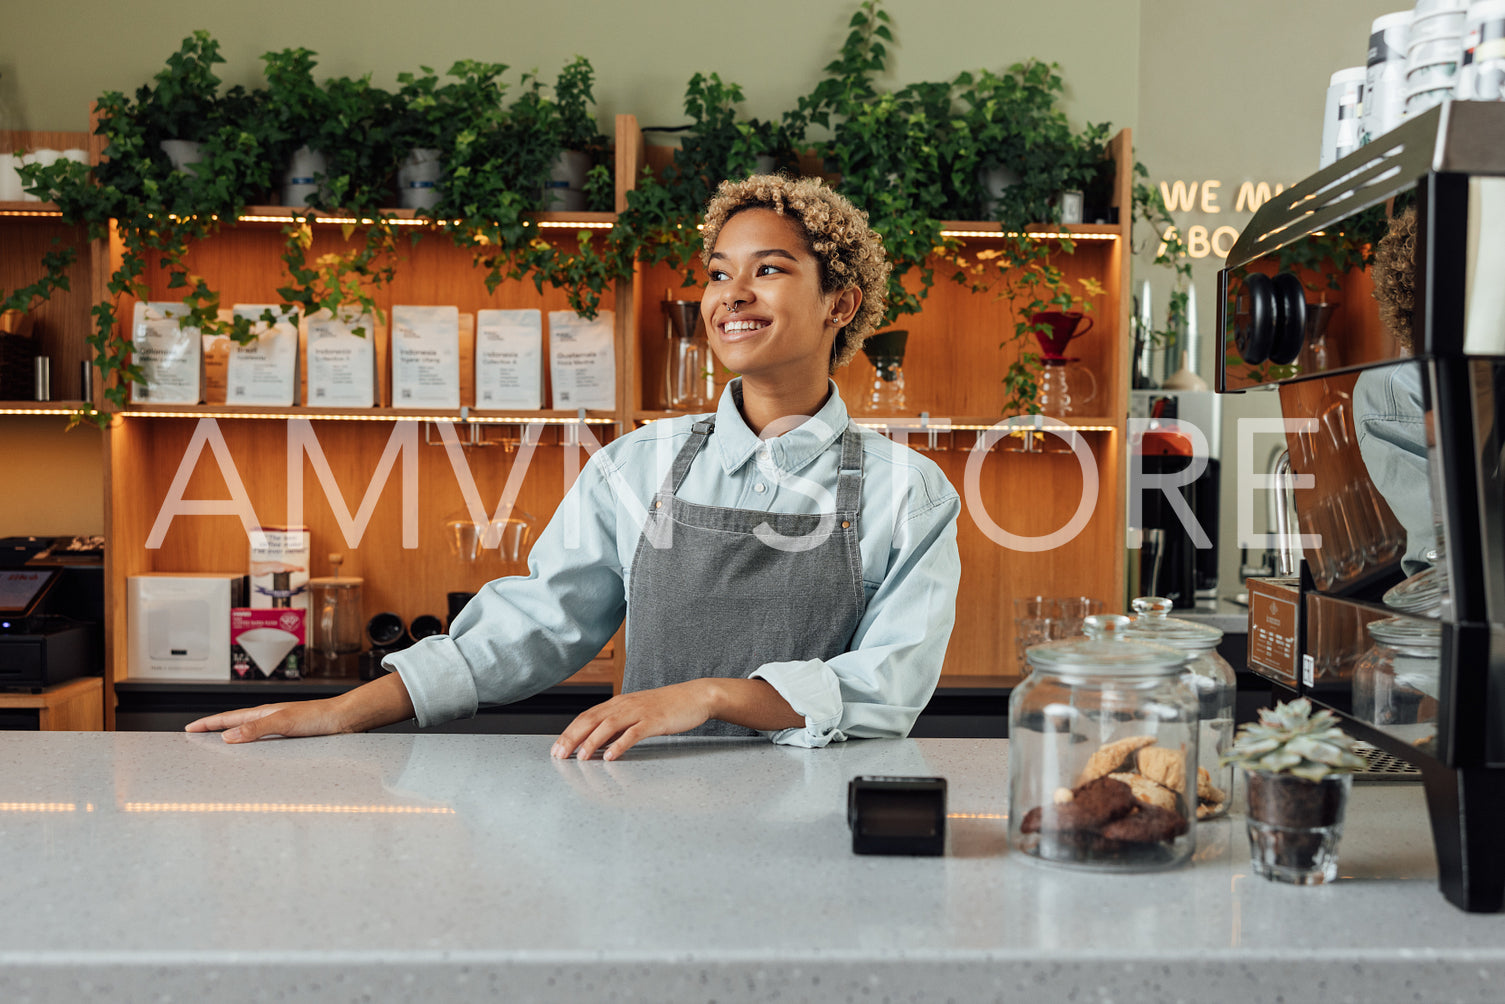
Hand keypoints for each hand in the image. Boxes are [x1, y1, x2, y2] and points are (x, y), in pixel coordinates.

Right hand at [185, 699, 350, 742]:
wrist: (344, 719)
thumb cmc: (319, 716)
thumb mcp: (283, 722)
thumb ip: (255, 728)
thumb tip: (227, 736)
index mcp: (263, 713)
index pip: (228, 718)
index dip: (208, 723)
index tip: (189, 728)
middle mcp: (269, 719)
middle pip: (235, 724)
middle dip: (214, 730)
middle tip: (196, 736)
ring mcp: (279, 728)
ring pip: (248, 733)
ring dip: (231, 738)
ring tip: (217, 746)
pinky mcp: (290, 737)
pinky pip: (262, 742)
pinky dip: (250, 746)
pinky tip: (252, 755)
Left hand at [552, 680, 715, 760]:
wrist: (695, 696)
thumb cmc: (667, 707)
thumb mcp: (637, 713)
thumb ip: (618, 726)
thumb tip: (598, 743)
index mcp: (619, 703)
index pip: (587, 715)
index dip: (569, 731)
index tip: (556, 748)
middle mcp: (625, 705)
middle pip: (592, 719)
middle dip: (573, 737)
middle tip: (559, 754)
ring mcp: (640, 712)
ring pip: (608, 725)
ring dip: (591, 741)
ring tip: (580, 757)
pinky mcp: (654, 721)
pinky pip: (633, 733)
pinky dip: (619, 744)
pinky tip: (610, 756)